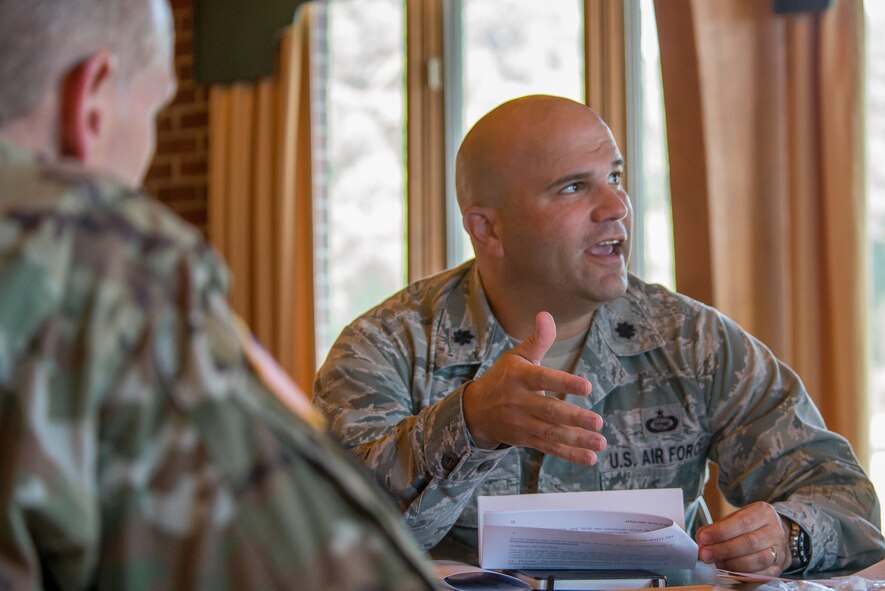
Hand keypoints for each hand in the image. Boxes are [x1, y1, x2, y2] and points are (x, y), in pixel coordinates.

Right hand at [462, 311, 605, 464]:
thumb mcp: (517, 356)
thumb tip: (546, 314)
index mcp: (520, 377)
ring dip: (577, 440)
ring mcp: (523, 423)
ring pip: (551, 433)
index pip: (544, 379)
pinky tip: (590, 458)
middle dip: (574, 418)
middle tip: (598, 422)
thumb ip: (538, 339)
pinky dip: (569, 454)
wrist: (476, 410)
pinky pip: (549, 448)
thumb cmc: (503, 377)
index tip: (587, 386)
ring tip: (600, 443)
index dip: (565, 383)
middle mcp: (520, 402)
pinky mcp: (527, 439)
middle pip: (549, 411)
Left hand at [696, 502, 790, 574]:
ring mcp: (779, 550)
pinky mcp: (778, 568)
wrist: (772, 535)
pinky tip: (728, 574)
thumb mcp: (734, 518)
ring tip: (716, 563)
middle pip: (750, 543)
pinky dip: (742, 577)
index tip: (704, 538)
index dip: (722, 531)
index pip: (742, 522)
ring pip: (757, 560)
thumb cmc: (748, 526)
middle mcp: (775, 531)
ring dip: (732, 564)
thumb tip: (701, 540)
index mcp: (764, 512)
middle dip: (724, 550)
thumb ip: (716, 528)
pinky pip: (761, 575)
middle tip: (705, 555)